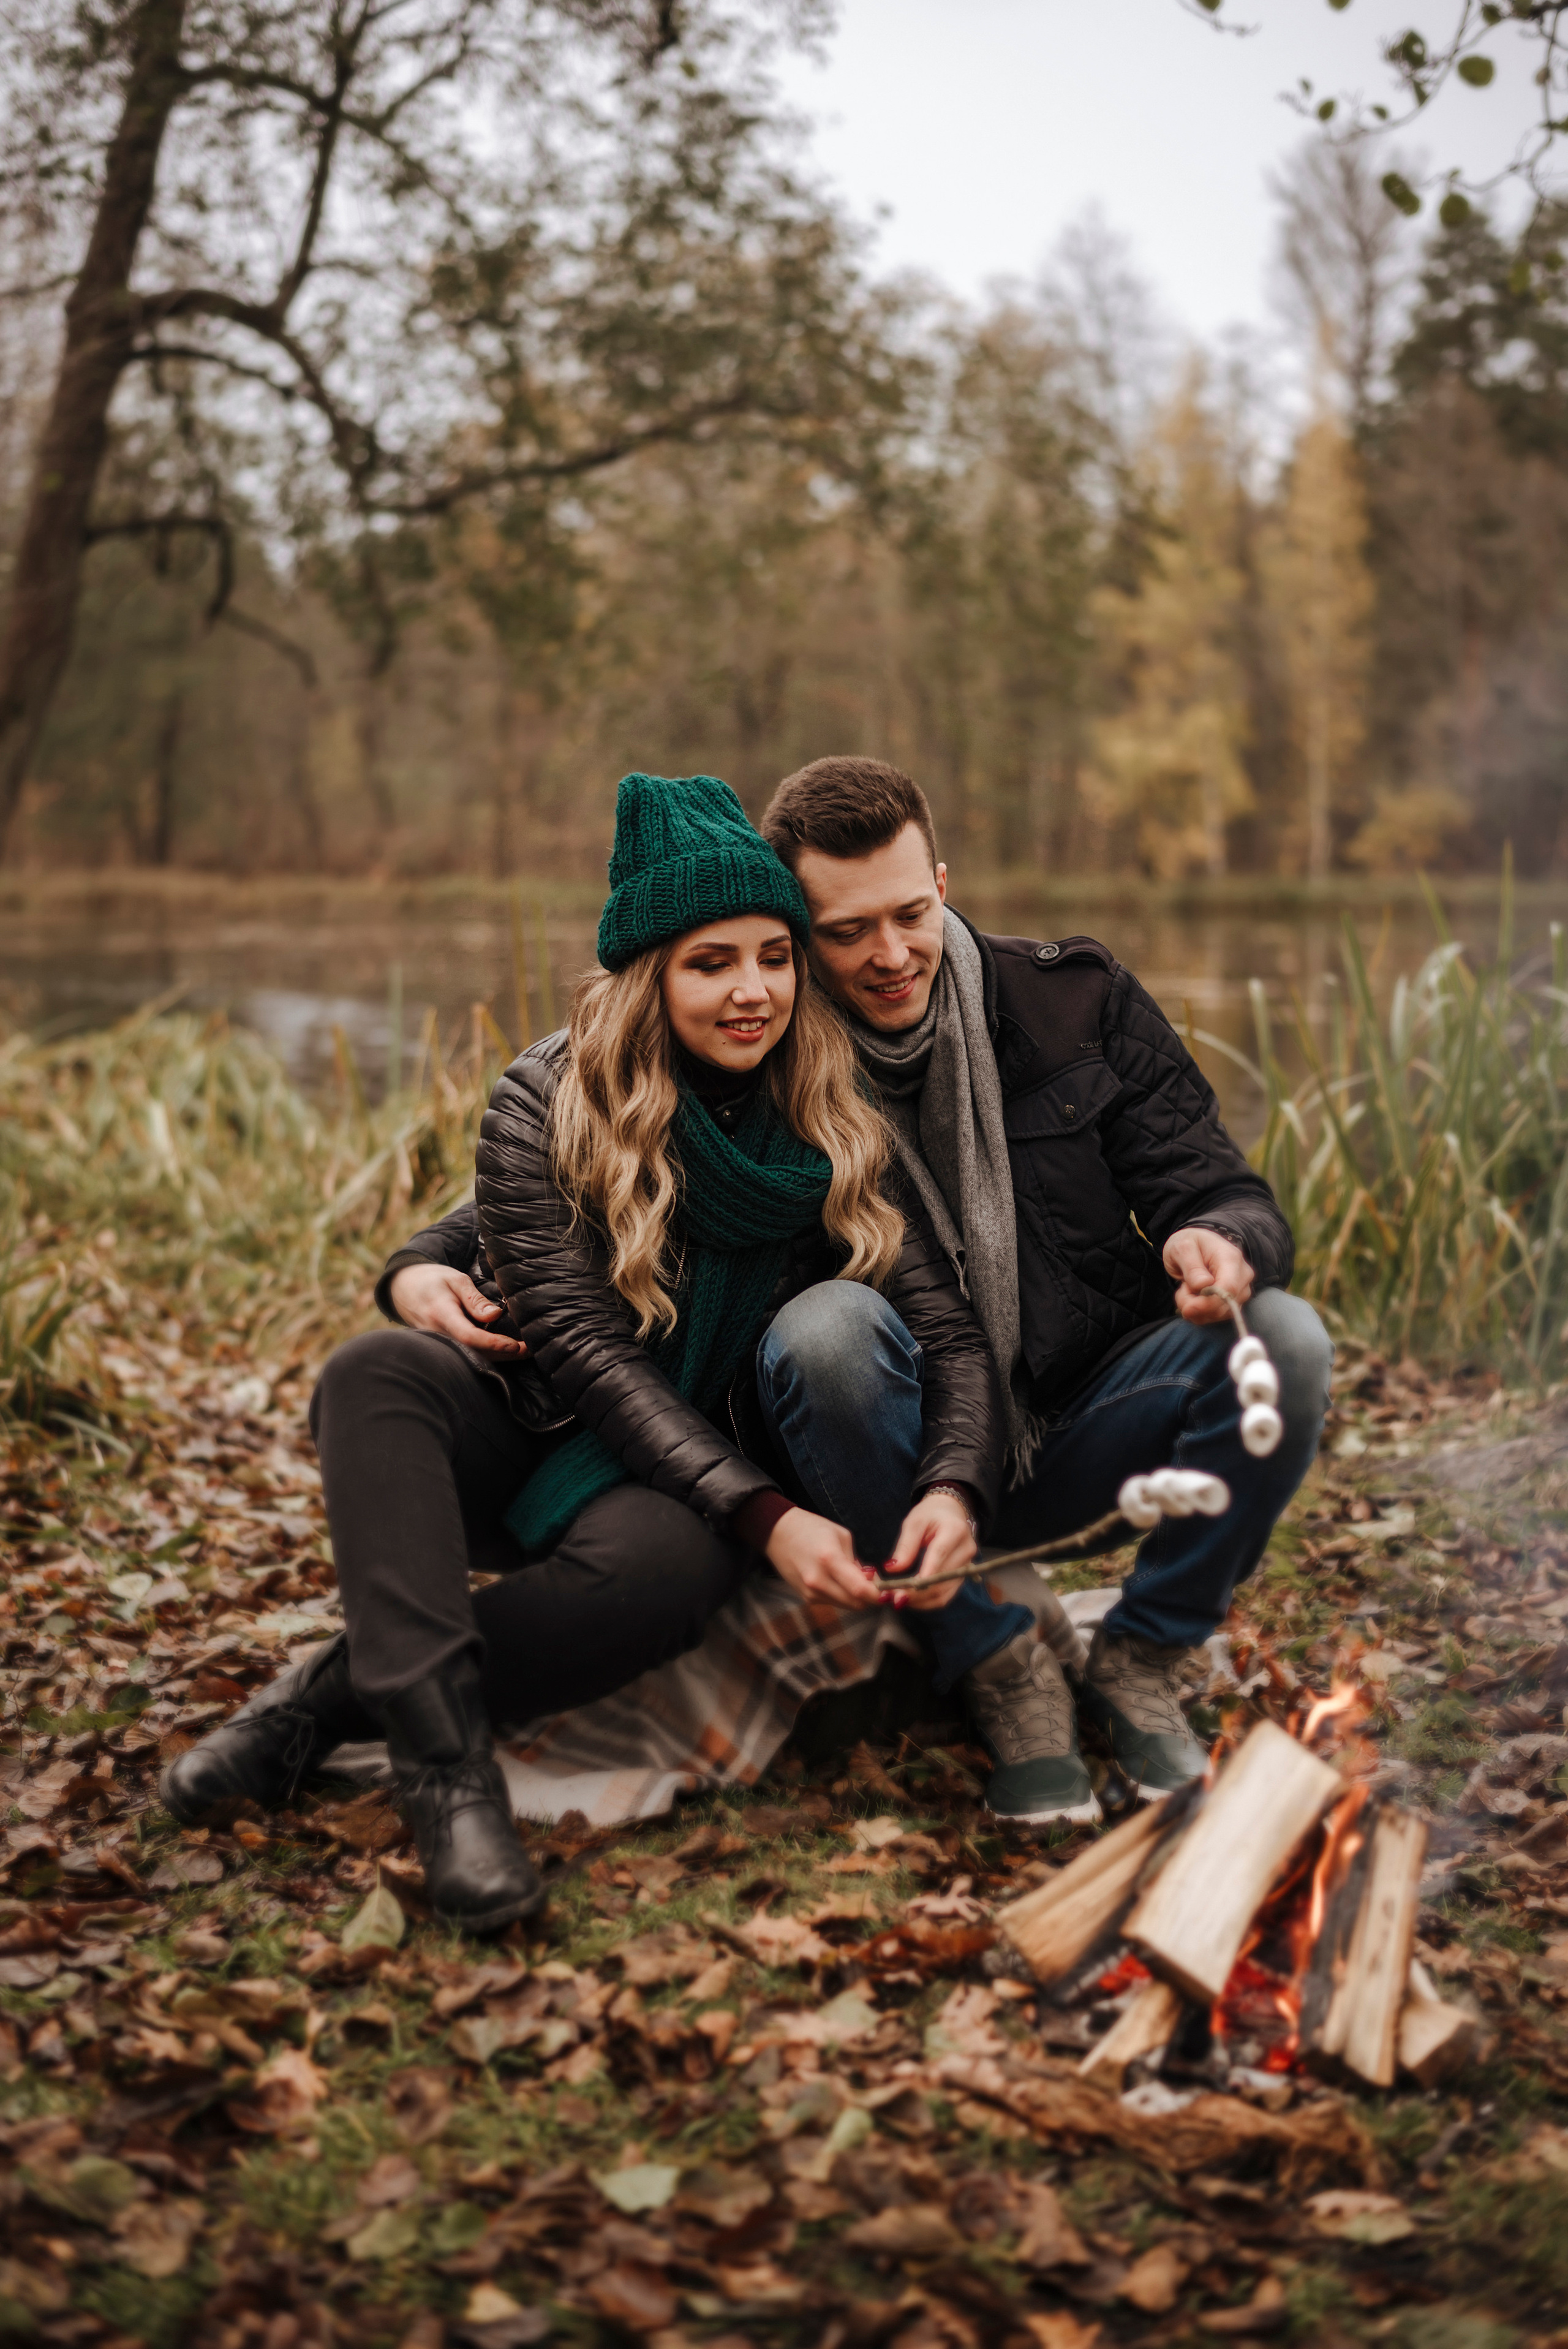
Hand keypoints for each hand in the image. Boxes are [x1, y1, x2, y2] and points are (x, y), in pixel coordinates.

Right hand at [388, 1263, 526, 1358]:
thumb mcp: (455, 1280)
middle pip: (474, 1352)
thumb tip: (496, 1315)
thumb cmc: (432, 1280)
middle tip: (529, 1350)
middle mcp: (438, 1334)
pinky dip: (486, 1354)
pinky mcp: (442, 1346)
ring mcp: (438, 1343)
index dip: (493, 1343)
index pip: (469, 1336)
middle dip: (503, 1355)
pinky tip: (504, 1350)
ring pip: (471, 1356)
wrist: (403, 1288)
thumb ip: (475, 1299)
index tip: (515, 1345)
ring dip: (498, 1357)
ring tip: (523, 1350)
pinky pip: (465, 1353)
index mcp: (441, 1314)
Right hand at [764, 1507, 877, 1611]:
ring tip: (858, 1579)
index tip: (891, 1592)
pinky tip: (841, 1581)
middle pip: (856, 1603)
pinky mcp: (806, 1598)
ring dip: (857, 1597)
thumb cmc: (811, 1529)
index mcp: (829, 1560)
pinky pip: (834, 1602)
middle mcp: (818, 1581)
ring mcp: (810, 1592)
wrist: (778, 1533)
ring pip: (847, 1605)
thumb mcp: (842, 1536)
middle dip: (871, 1597)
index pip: (860, 1590)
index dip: (879, 1595)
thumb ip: (857, 1562)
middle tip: (878, 1585)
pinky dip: (844, 1596)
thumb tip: (870, 1582)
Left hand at [878, 1487, 976, 1611]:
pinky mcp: (963, 1576)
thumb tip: (892, 1569)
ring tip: (899, 1600)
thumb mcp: (914, 1522)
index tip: (903, 1590)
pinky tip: (912, 1599)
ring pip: (944, 1593)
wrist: (951, 1512)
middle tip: (893, 1598)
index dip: (922, 1577)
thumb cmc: (931, 1514)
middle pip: (941, 1580)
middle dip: (916, 1593)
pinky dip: (928, 1601)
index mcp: (954, 1530)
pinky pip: (946, 1595)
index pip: (938, 1557)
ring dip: (921, 1601)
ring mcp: (967, 1565)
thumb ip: (905, 1546)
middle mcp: (966, 1550)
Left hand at [1163, 1228, 1254, 1324]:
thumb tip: (1203, 1286)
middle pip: (1224, 1305)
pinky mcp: (1234, 1301)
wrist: (1196, 1245)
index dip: (1208, 1303)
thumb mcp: (1182, 1248)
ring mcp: (1241, 1289)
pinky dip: (1200, 1313)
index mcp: (1231, 1258)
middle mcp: (1242, 1275)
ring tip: (1186, 1290)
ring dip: (1196, 1310)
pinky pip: (1216, 1316)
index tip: (1187, 1308)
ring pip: (1219, 1314)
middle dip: (1196, 1306)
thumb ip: (1192, 1267)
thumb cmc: (1189, 1244)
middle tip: (1181, 1290)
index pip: (1229, 1288)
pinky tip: (1193, 1298)